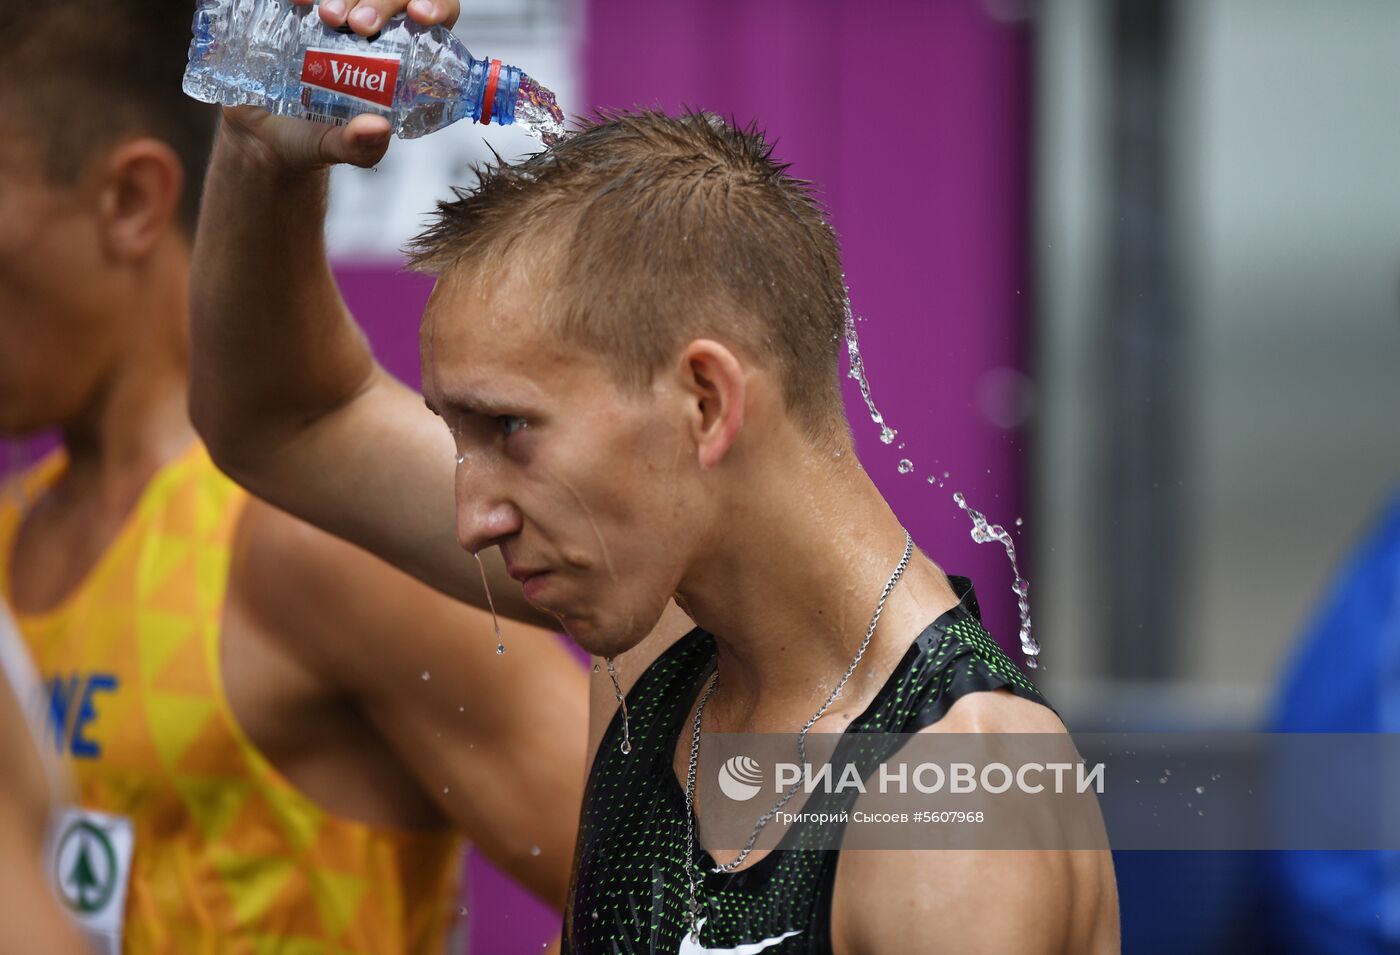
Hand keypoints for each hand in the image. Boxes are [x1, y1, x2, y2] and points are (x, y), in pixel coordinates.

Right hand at [218, 0, 461, 170]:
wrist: (263, 130)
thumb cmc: (312, 137)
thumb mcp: (336, 148)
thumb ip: (360, 145)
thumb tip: (378, 128)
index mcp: (401, 60)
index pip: (435, 18)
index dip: (436, 7)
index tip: (420, 15)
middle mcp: (373, 28)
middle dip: (382, 1)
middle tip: (361, 24)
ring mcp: (338, 14)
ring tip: (329, 17)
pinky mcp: (302, 9)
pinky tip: (300, 1)